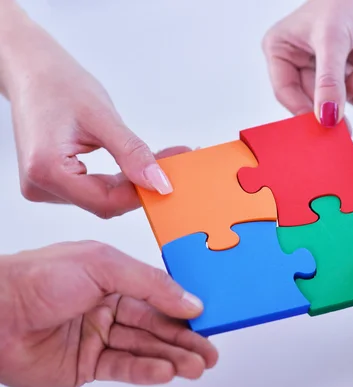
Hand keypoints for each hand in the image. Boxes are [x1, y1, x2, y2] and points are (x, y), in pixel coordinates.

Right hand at [0, 3, 185, 218]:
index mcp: (46, 170)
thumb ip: (132, 153)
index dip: (143, 193)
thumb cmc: (58, 85)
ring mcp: (44, 187)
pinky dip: (118, 180)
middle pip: (105, 203)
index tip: (172, 179)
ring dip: (132, 184)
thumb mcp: (102, 117)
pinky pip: (93, 190)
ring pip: (101, 199)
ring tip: (158, 161)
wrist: (31, 72)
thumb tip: (160, 183)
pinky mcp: (52, 182)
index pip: (107, 202)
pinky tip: (135, 165)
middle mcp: (40, 185)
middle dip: (142, 186)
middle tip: (174, 163)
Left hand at [0, 241, 217, 386]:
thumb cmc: (36, 278)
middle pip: (157, 325)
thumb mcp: (103, 265)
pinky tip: (166, 372)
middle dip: (186, 339)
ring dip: (173, 357)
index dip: (185, 307)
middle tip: (210, 350)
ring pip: (145, 348)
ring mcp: (99, 336)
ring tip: (197, 365)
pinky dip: (147, 371)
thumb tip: (188, 300)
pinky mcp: (87, 365)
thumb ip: (150, 283)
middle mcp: (109, 306)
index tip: (209, 318)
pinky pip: (124, 368)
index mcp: (115, 277)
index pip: (160, 294)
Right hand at [263, 0, 352, 125]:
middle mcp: (297, 58)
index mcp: (281, 49)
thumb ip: (330, 83)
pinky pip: (349, 92)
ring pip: (332, 97)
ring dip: (351, 96)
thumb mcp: (333, 41)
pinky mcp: (343, 66)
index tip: (321, 127)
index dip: (303, 112)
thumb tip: (328, 118)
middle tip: (344, 134)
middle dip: (329, 111)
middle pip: (309, 99)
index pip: (286, 92)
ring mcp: (321, 64)